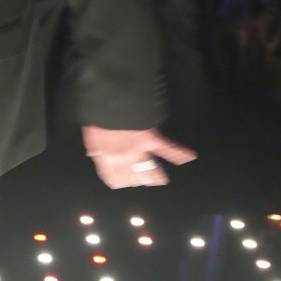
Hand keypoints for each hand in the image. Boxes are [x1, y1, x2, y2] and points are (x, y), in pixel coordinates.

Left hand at [82, 125, 196, 188]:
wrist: (106, 98)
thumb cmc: (97, 114)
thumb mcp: (90, 132)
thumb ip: (94, 145)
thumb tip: (94, 154)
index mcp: (105, 156)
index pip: (113, 177)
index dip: (119, 181)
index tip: (123, 182)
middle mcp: (122, 158)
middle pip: (133, 176)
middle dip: (138, 180)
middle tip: (143, 181)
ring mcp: (138, 149)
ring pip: (149, 169)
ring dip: (155, 176)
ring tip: (161, 179)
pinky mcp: (150, 138)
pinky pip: (167, 149)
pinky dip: (179, 153)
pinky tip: (189, 156)